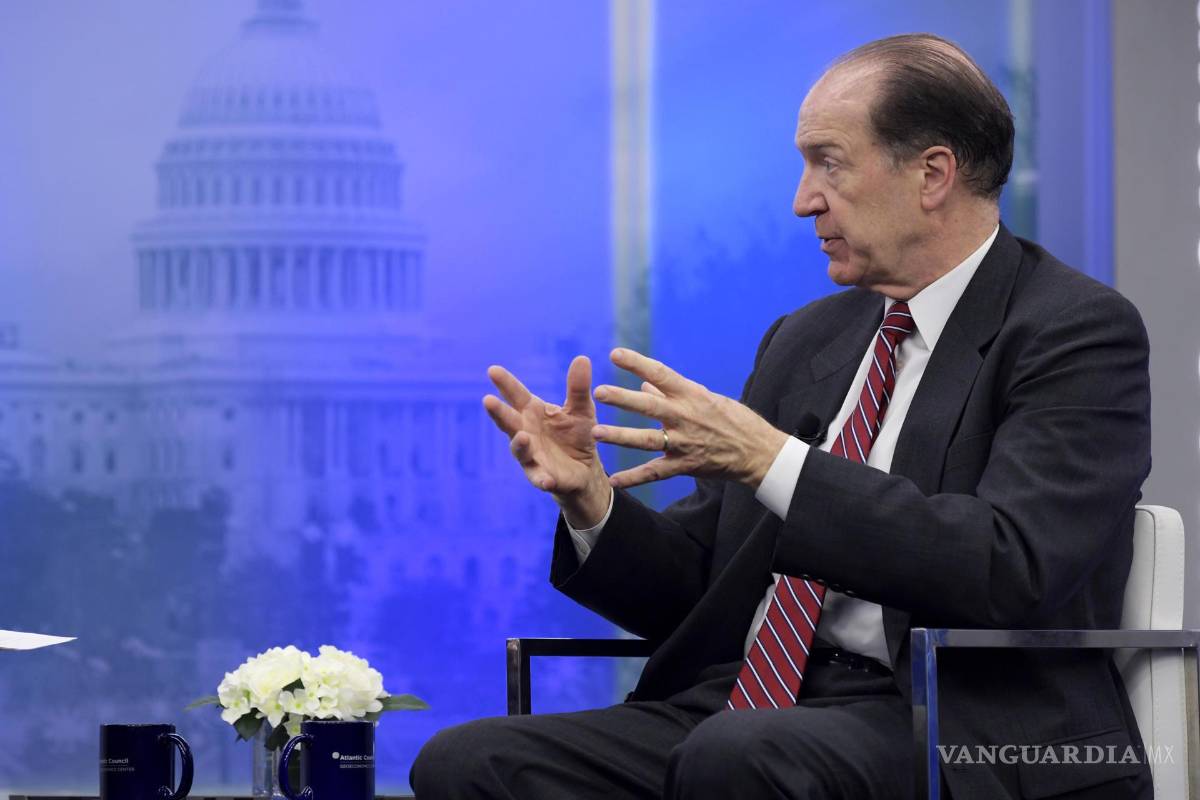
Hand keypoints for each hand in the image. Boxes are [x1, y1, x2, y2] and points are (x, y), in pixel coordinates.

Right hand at [483, 356, 610, 526]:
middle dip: (499, 412)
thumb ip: (578, 387)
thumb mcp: (581, 409)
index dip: (504, 383)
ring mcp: (531, 455)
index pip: (515, 395)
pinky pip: (539, 478)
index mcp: (532, 412)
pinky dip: (541, 479)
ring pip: (519, 450)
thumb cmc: (577, 434)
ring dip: (519, 444)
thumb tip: (582, 358)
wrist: (585, 468)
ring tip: (521, 437)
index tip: (493, 370)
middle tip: (488, 400)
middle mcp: (525, 432)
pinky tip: (547, 480)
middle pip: (509, 421)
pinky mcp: (542, 476)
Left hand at [591, 348, 787, 489]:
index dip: (637, 363)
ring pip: (647, 439)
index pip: (660, 374)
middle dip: (623, 399)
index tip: (615, 354)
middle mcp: (685, 417)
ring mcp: (684, 443)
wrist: (758, 451)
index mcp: (691, 395)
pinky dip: (634, 478)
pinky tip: (613, 480)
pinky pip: (655, 473)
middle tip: (599, 392)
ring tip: (596, 433)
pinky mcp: (685, 465)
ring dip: (621, 436)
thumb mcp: (706, 398)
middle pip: (649, 406)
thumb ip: (671, 393)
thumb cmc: (733, 419)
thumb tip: (643, 383)